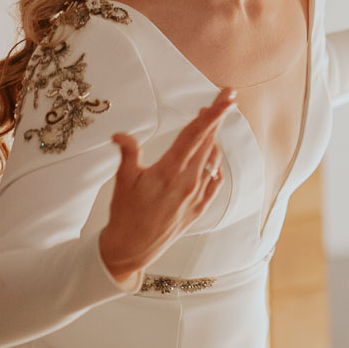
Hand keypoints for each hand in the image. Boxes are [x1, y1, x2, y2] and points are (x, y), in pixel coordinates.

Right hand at [98, 87, 234, 285]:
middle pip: (208, 141)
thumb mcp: (123, 181)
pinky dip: (215, 166)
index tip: (227, 98)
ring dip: (213, 139)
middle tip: (227, 98)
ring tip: (211, 124)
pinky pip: (214, 182)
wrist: (132, 249)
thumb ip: (128, 153)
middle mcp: (188, 182)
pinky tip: (213, 160)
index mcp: (169, 171)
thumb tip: (120, 134)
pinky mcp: (199, 208)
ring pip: (212, 159)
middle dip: (218, 118)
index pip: (195, 134)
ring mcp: (196, 196)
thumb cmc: (124, 214)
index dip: (213, 114)